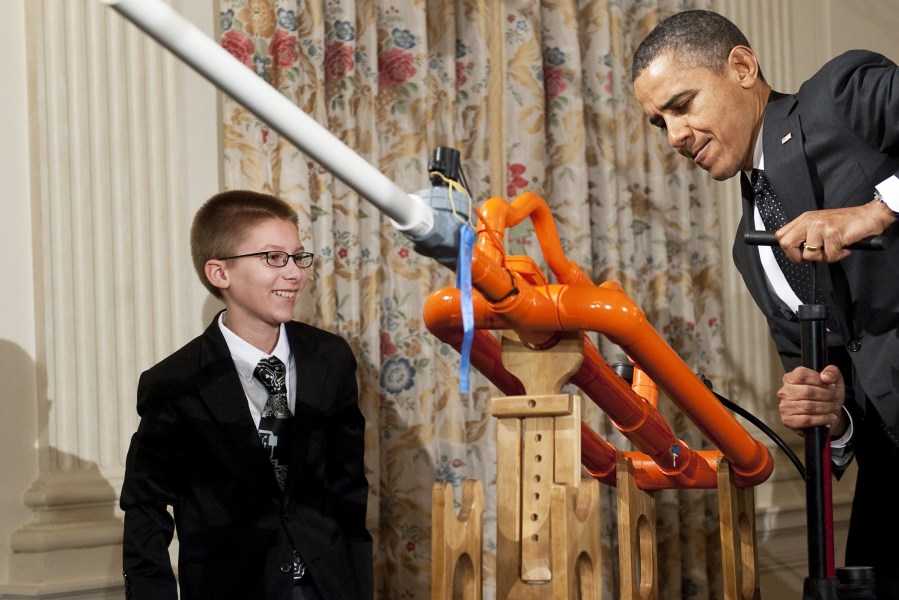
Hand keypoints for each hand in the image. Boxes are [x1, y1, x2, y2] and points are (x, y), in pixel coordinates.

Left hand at [777, 200, 894, 262]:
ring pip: (809, 255)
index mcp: (805, 219)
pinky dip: (838, 256)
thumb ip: (806, 234)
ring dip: (824, 257)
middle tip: (814, 255)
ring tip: (834, 249)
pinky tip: (844, 247)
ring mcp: (821, 226)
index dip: (788, 250)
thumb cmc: (847, 222)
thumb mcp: (820, 224)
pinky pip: (829, 256)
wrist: (870, 215)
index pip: (781, 236)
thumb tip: (794, 251)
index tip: (798, 254)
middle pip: (787, 244)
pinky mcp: (833, 233)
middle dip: (798, 257)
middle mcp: (810, 221)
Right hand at [778, 365, 846, 436]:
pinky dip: (822, 419)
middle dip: (826, 396)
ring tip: (833, 408)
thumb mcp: (833, 380)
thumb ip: (832, 372)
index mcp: (791, 378)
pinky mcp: (788, 420)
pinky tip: (830, 417)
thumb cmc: (826, 397)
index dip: (819, 380)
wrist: (825, 417)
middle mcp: (784, 391)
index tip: (829, 385)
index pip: (802, 375)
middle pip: (807, 391)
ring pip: (808, 406)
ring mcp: (784, 406)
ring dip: (826, 408)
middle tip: (834, 398)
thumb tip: (826, 376)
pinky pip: (807, 420)